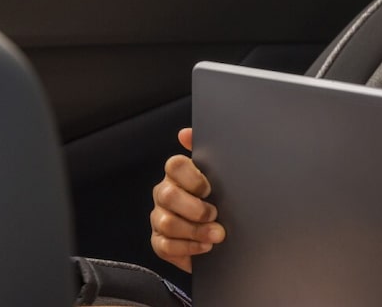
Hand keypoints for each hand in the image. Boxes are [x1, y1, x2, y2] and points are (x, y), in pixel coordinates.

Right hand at [150, 128, 225, 272]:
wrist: (222, 233)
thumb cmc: (219, 199)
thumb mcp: (220, 176)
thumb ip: (208, 152)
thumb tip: (185, 133)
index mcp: (178, 174)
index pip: (174, 165)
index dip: (192, 178)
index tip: (210, 189)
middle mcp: (164, 193)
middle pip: (168, 196)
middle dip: (194, 208)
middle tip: (215, 214)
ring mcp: (159, 217)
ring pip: (167, 223)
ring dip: (195, 231)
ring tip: (217, 235)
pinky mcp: (159, 241)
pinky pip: (165, 245)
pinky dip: (188, 248)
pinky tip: (205, 247)